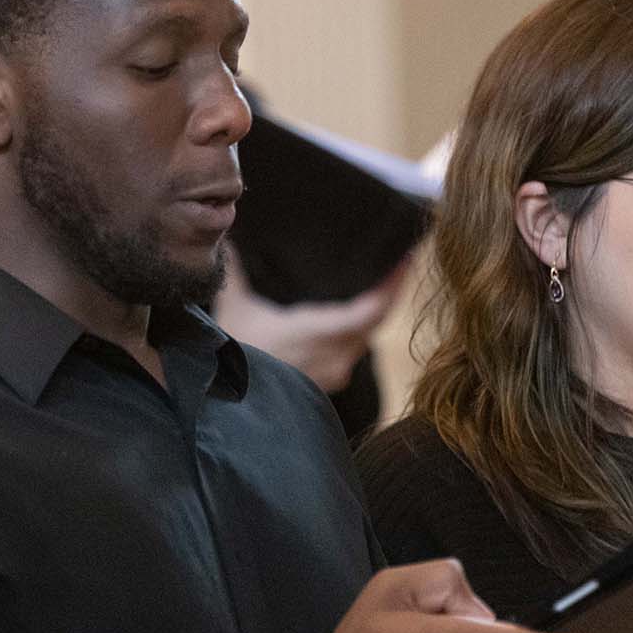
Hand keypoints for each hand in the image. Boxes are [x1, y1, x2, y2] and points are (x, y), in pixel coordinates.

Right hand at [214, 261, 403, 392]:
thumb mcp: (235, 307)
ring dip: (377, 310)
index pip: (370, 311)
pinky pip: (355, 349)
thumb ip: (237, 269)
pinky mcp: (329, 381)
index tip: (406, 260)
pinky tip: (358, 313)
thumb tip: (231, 233)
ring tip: (385, 280)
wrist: (226, 398)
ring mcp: (334, 372)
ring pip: (366, 337)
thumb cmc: (232, 353)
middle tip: (403, 260)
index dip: (392, 286)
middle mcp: (334, 356)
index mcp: (317, 334)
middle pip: (376, 321)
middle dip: (391, 291)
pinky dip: (362, 328)